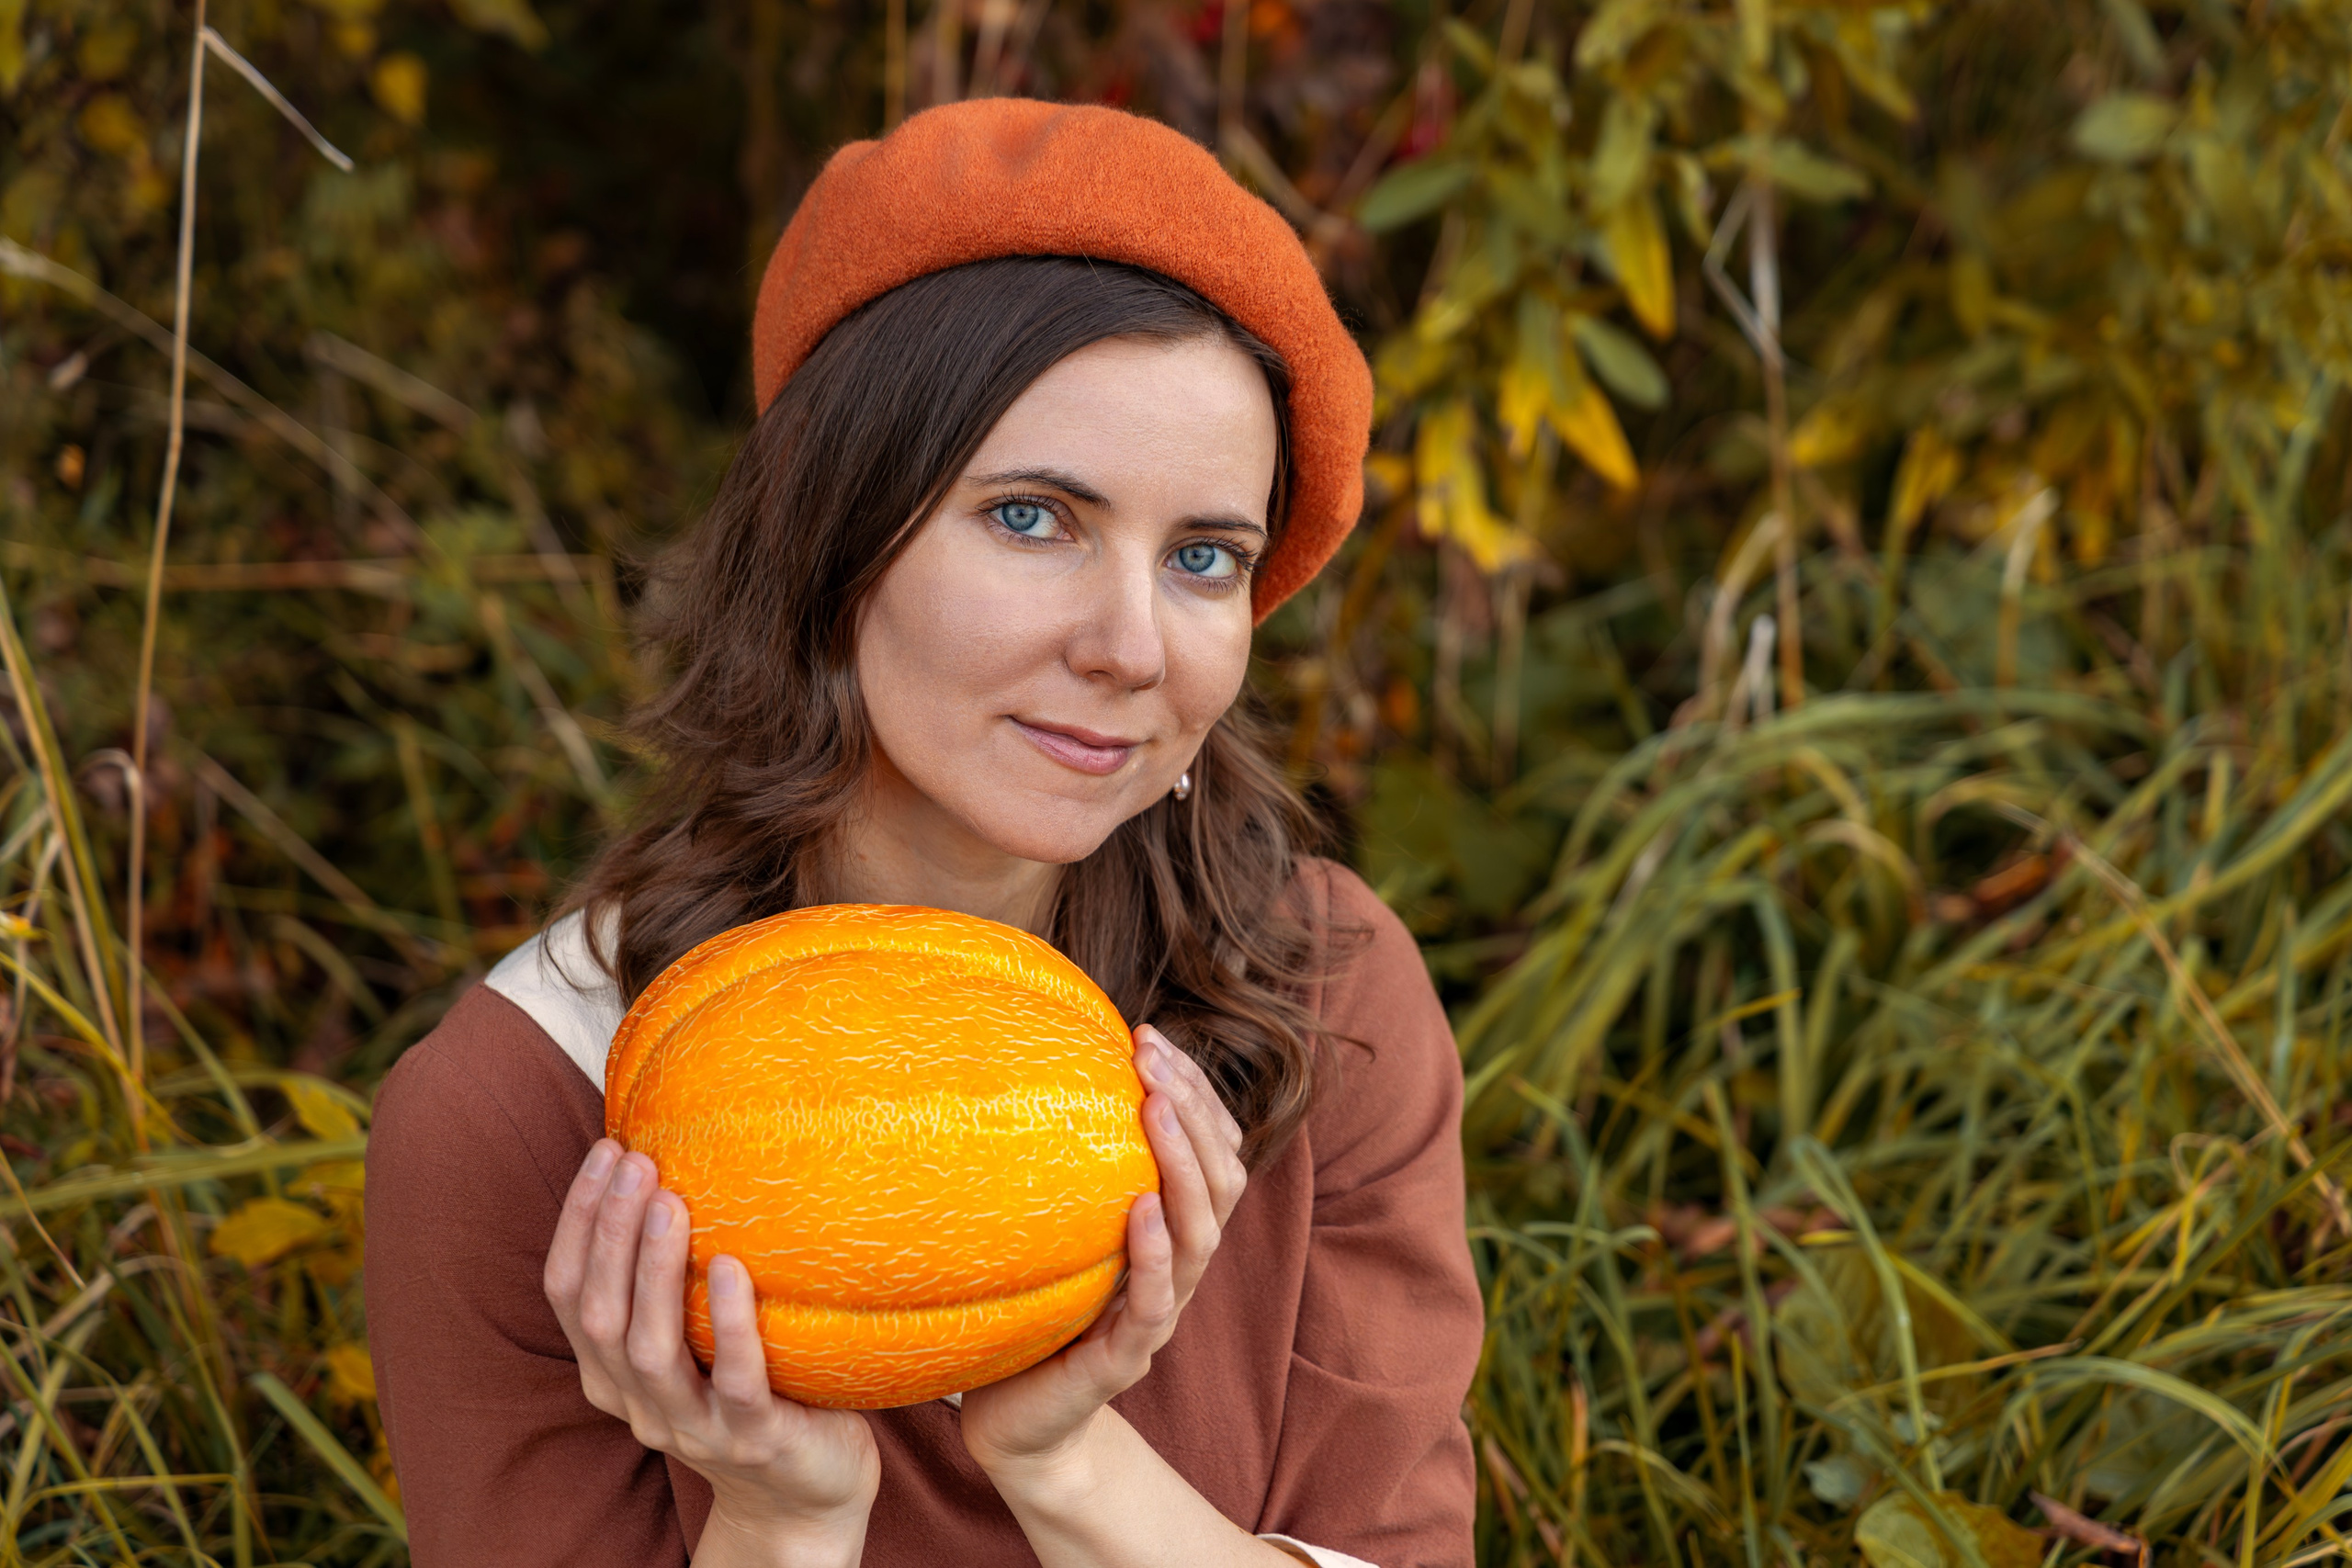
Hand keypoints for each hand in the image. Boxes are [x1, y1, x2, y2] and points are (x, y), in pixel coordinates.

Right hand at [543, 1139, 878, 1566]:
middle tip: (636, 1163)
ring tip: (672, 1202)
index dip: (577, 1221)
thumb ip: (678, 1278)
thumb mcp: (698, 1337)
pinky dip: (728, 1325)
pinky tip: (733, 1270)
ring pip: (649, 1349)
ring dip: (653, 1270)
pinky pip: (734, 1382)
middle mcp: (637, 1401)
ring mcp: (691, 1427)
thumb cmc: (755, 1392)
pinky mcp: (750, 1441)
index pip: (569, 1291)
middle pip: (599, 1313)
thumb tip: (685, 1163)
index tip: (606, 1151)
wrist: (805, 1496)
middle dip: (609, 1232)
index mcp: (612, 1372)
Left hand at [957, 1024, 1248, 1483]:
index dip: (1193, 1093)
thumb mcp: (1049, 1235)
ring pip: (1201, 1233)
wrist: (1017, 1427)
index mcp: (1164, 1235)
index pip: (1207, 1152)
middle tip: (1154, 1055)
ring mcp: (1156, 1315)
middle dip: (1195, 1110)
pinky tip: (1141, 1207)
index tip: (1152, 1037)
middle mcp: (1174, 1269)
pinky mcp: (1126, 1359)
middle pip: (1219, 1180)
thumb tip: (1010, 1079)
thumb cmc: (1028, 1321)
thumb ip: (1057, 1177)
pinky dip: (1154, 1252)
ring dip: (1184, 1163)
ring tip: (1156, 1106)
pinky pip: (1155, 1302)